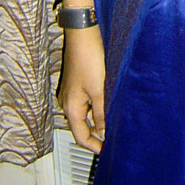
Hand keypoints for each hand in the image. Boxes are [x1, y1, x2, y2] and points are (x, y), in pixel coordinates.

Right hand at [58, 26, 105, 153]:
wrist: (84, 34)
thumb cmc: (88, 58)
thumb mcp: (99, 90)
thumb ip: (101, 113)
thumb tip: (104, 132)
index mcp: (71, 107)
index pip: (81, 136)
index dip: (95, 146)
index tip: (107, 151)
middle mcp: (69, 102)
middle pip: (83, 126)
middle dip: (97, 133)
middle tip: (114, 138)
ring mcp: (73, 92)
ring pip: (86, 113)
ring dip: (99, 119)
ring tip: (115, 122)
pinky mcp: (79, 82)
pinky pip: (88, 101)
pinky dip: (98, 106)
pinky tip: (110, 103)